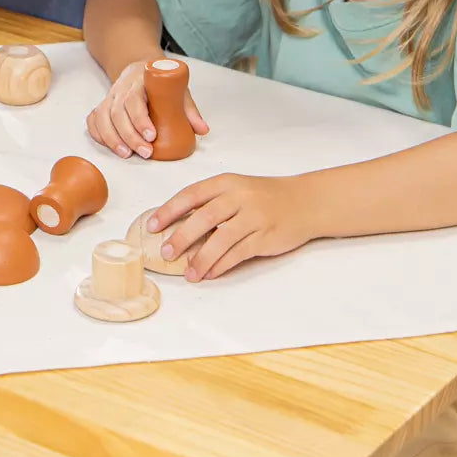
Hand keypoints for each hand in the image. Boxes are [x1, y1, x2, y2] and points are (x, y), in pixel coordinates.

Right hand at [86, 60, 208, 159]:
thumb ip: (189, 110)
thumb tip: (202, 130)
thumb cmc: (159, 84)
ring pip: (103, 118)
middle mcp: (121, 89)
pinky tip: (111, 146)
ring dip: (113, 139)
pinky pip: (94, 120)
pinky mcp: (102, 106)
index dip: (140, 119)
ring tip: (127, 154)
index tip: (151, 136)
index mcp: (139, 81)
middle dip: (130, 135)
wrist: (139, 69)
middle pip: (117, 112)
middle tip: (145, 152)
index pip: (134, 99)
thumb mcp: (177, 90)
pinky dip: (99, 134)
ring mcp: (109, 97)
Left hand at [150, 173, 313, 279]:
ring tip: (188, 273)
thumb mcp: (236, 189)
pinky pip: (239, 253)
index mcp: (226, 182)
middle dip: (181, 237)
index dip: (169, 210)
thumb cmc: (264, 196)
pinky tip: (210, 273)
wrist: (304, 201)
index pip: (191, 194)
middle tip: (165, 252)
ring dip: (201, 258)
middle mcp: (239, 197)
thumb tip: (176, 224)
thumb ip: (211, 202)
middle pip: (204, 217)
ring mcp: (253, 217)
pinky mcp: (265, 236)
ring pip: (221, 239)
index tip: (152, 225)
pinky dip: (222, 265)